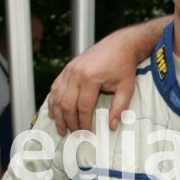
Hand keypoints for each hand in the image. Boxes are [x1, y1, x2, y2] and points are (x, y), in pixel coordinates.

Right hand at [48, 16, 168, 133]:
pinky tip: (54, 112)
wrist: (120, 45)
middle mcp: (76, 74)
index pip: (84, 107)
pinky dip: (53, 101)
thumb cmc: (124, 66)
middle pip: (67, 104)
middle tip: (74, 134)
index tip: (87, 133)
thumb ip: (119, 108)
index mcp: (90, 78)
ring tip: (61, 128)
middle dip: (70, 122)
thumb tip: (111, 126)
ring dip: (58, 114)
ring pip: (57, 96)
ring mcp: (69, 70)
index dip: (84, 122)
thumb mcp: (126, 88)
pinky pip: (55, 87)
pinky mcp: (67, 68)